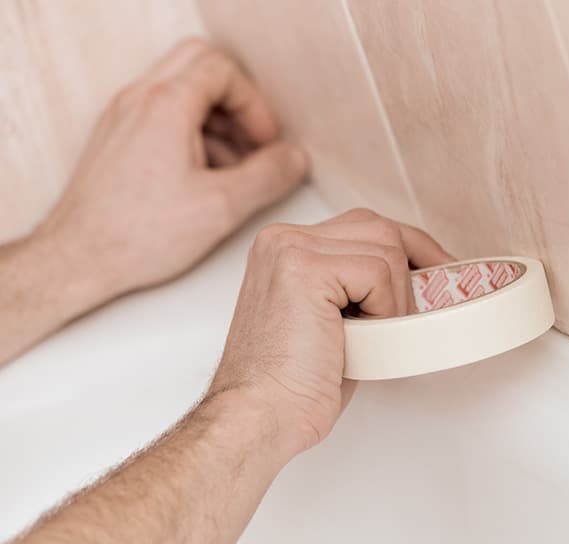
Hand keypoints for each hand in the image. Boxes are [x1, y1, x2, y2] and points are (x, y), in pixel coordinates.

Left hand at [37, 38, 306, 298]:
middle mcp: (138, 99)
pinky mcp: (116, 137)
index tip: (266, 142)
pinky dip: (190, 129)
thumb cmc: (138, 235)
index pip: (223, 70)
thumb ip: (269, 176)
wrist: (78, 258)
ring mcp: (123, 115)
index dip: (255, 105)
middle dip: (235, 99)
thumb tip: (294, 159)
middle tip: (251, 139)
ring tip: (232, 166)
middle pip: (199, 64)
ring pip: (180, 86)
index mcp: (165, 106)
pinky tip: (203, 176)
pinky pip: (160, 111)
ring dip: (214, 117)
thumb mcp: (222, 207)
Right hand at [208, 208, 452, 458]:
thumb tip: (415, 280)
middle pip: (380, 227)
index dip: (409, 247)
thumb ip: (358, 288)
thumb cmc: (295, 384)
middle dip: (414, 263)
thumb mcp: (334, 321)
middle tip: (426, 304)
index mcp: (286, 248)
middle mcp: (283, 239)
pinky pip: (378, 272)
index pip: (364, 226)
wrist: (260, 416)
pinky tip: (364, 336)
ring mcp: (291, 248)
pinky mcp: (305, 268)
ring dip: (395, 299)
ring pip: (386, 248)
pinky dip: (386, 308)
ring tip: (373, 335)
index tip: (438, 269)